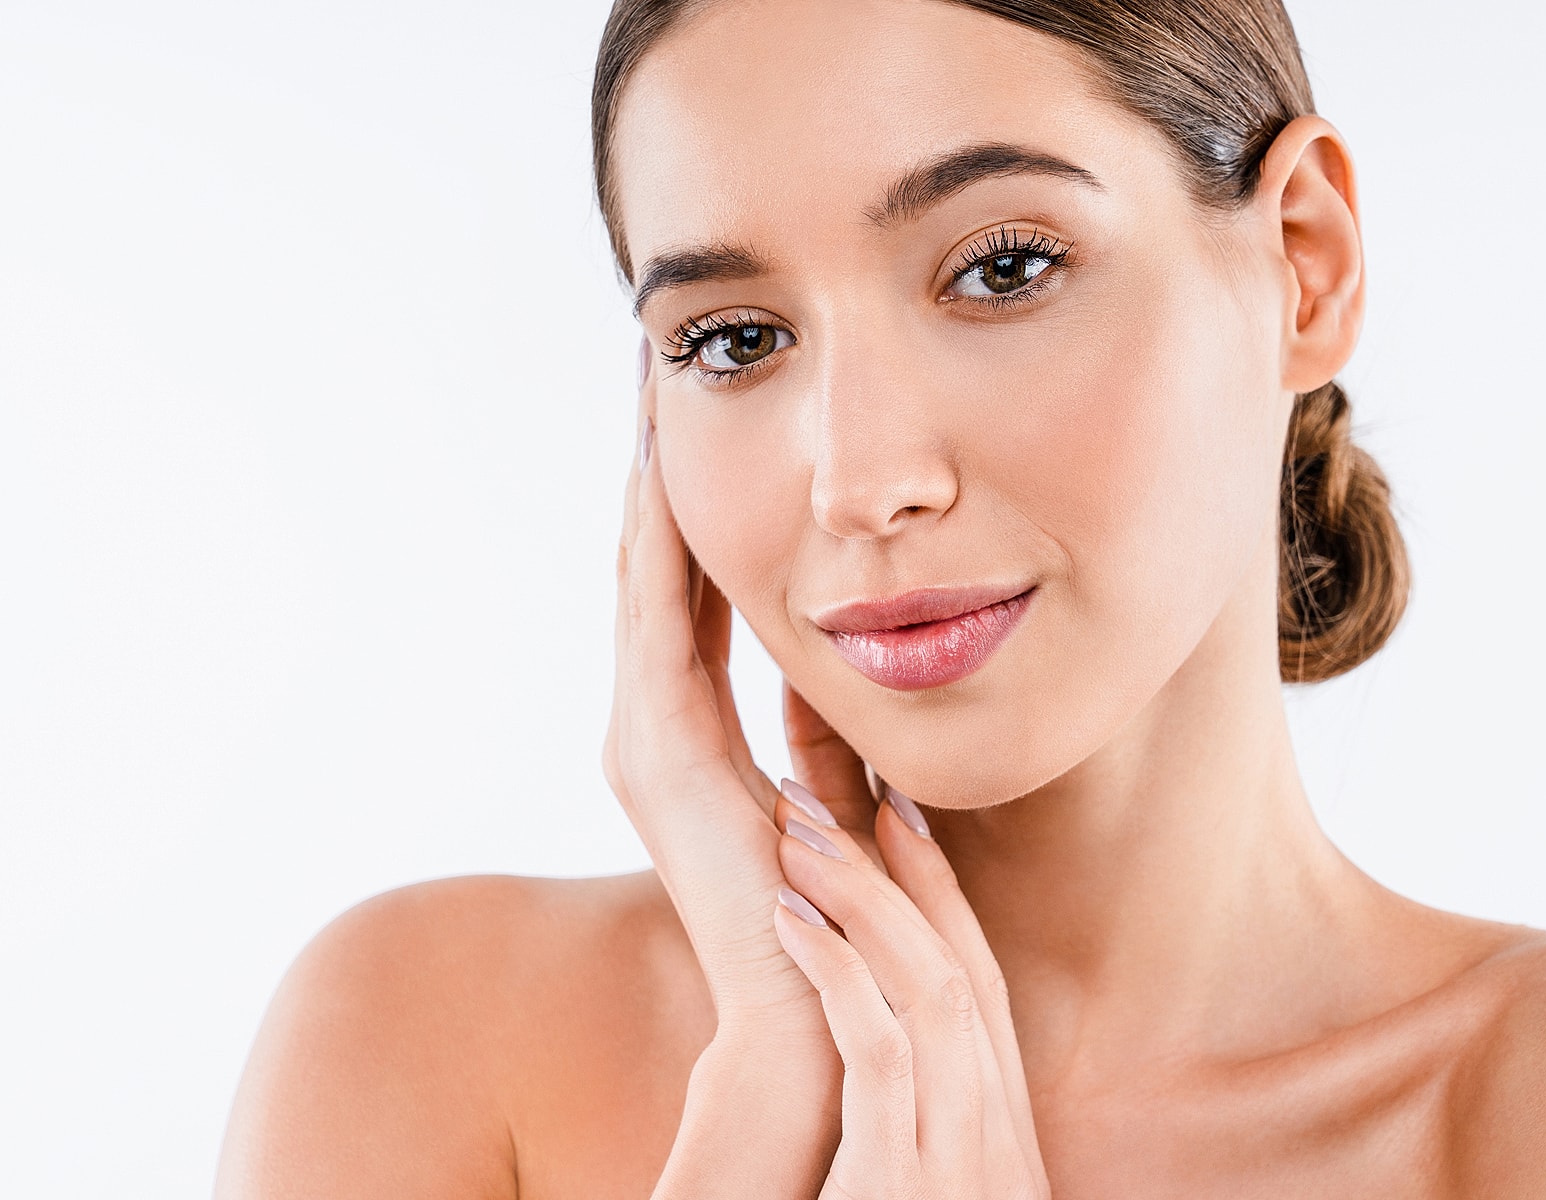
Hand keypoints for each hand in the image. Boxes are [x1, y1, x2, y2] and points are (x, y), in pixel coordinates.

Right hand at [604, 378, 846, 1195]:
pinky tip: (669, 472)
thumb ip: (831, 734)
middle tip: (661, 381)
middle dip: (657, 480)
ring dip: (651, 490)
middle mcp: (650, 729)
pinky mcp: (658, 749)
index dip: (689, 513)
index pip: (688, 598)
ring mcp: (643, 738)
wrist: (806, 999)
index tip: (698, 430)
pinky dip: (661, 542)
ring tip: (657, 401)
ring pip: (643, 581)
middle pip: (650, 574)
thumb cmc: (839, 905)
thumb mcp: (835, 790)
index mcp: (688, 738)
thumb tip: (864, 673)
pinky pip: (658, 617)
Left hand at [772, 783, 1051, 1198]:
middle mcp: (998, 1142)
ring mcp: (959, 1160)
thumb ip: (915, 1134)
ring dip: (865, 901)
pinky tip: (788, 922)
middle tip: (831, 799)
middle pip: (962, 970)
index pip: (981, 989)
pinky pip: (883, 1051)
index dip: (941, 895)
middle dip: (900, 873)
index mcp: (1002, 1140)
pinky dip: (840, 975)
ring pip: (933, 991)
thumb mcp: (920, 1193)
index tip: (893, 817)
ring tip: (796, 840)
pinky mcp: (904, 1180)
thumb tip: (877, 1053)